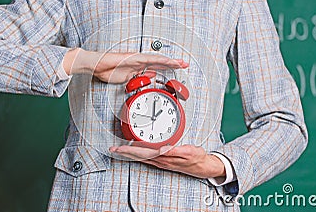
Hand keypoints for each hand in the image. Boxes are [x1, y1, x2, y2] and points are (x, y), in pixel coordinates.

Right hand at [63, 48, 188, 82]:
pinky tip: (166, 61)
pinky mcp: (133, 58)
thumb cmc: (107, 71)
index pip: (156, 66)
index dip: (168, 68)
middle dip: (173, 64)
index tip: (178, 69)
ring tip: (180, 63)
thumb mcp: (128, 78)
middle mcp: (139, 61)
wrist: (96, 66)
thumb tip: (151, 76)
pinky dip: (158, 60)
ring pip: (157, 59)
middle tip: (185, 64)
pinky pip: (148, 59)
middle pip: (160, 62)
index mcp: (138, 66)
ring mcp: (136, 59)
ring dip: (169, 61)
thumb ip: (140, 76)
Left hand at [109, 144, 225, 178]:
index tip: (119, 148)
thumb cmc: (196, 157)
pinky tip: (135, 154)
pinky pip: (147, 158)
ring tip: (120, 151)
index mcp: (164, 157)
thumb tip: (162, 149)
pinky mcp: (163, 161)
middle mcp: (160, 161)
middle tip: (113, 149)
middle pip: (139, 156)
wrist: (202, 166)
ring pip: (142, 158)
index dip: (130, 150)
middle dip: (125, 152)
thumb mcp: (188, 151)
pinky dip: (138, 155)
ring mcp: (161, 162)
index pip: (142, 153)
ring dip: (130, 154)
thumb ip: (175, 150)